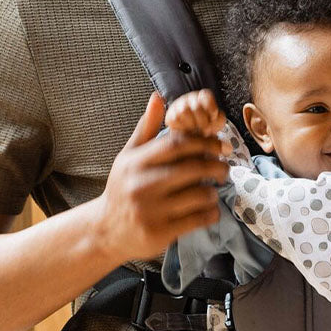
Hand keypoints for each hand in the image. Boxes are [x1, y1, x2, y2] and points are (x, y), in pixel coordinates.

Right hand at [94, 90, 229, 262]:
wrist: (106, 231)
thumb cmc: (122, 189)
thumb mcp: (127, 157)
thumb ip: (145, 129)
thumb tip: (158, 97)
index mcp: (135, 163)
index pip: (176, 144)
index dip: (203, 142)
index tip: (218, 145)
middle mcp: (141, 185)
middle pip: (192, 168)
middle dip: (215, 166)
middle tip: (224, 169)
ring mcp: (151, 210)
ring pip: (198, 195)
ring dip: (212, 192)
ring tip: (212, 191)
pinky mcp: (160, 232)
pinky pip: (197, 219)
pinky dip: (210, 213)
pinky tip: (209, 210)